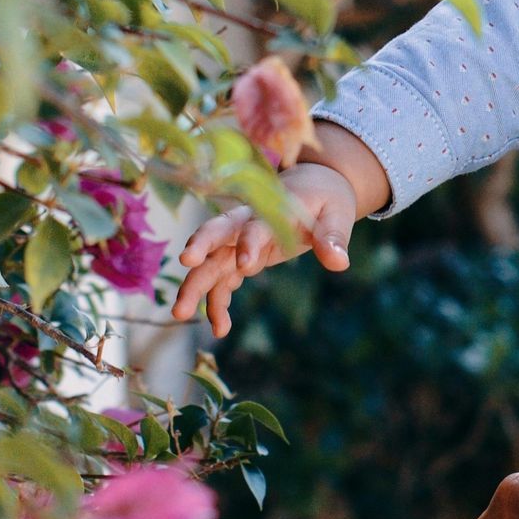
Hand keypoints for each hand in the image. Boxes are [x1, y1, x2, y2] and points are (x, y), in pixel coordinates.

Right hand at [170, 158, 357, 338]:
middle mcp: (248, 224)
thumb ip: (333, 237)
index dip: (250, 242)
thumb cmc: (324, 200)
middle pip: (217, 233)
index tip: (245, 266)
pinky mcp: (238, 259)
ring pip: (211, 262)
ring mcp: (239, 242)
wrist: (312, 188)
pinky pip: (222, 282)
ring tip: (179, 314)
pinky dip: (217, 304)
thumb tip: (339, 261)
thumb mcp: (337, 215)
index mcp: (273, 210)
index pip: (257, 225)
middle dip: (200, 247)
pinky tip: (220, 330)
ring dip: (195, 286)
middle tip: (185, 264)